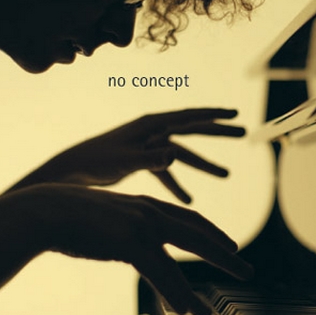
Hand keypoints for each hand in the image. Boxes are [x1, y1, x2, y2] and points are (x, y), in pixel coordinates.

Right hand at [0, 184, 252, 314]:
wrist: (50, 209)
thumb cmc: (77, 215)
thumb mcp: (113, 216)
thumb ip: (130, 226)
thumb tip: (137, 242)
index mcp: (148, 205)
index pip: (190, 218)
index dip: (213, 232)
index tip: (230, 245)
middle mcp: (151, 212)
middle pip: (199, 233)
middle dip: (225, 253)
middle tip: (246, 269)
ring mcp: (143, 225)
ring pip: (186, 254)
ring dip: (203, 282)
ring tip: (214, 304)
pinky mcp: (131, 241)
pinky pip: (160, 272)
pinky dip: (175, 293)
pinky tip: (186, 309)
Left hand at [6, 108, 244, 202]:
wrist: (71, 172)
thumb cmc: (94, 161)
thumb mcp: (123, 160)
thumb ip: (150, 158)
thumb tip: (175, 156)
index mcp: (151, 125)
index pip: (188, 117)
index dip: (213, 115)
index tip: (235, 114)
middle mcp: (153, 132)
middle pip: (192, 130)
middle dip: (218, 133)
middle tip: (244, 133)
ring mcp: (149, 146)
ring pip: (184, 154)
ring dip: (204, 165)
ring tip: (227, 175)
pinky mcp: (143, 161)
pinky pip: (167, 173)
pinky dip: (178, 185)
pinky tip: (188, 200)